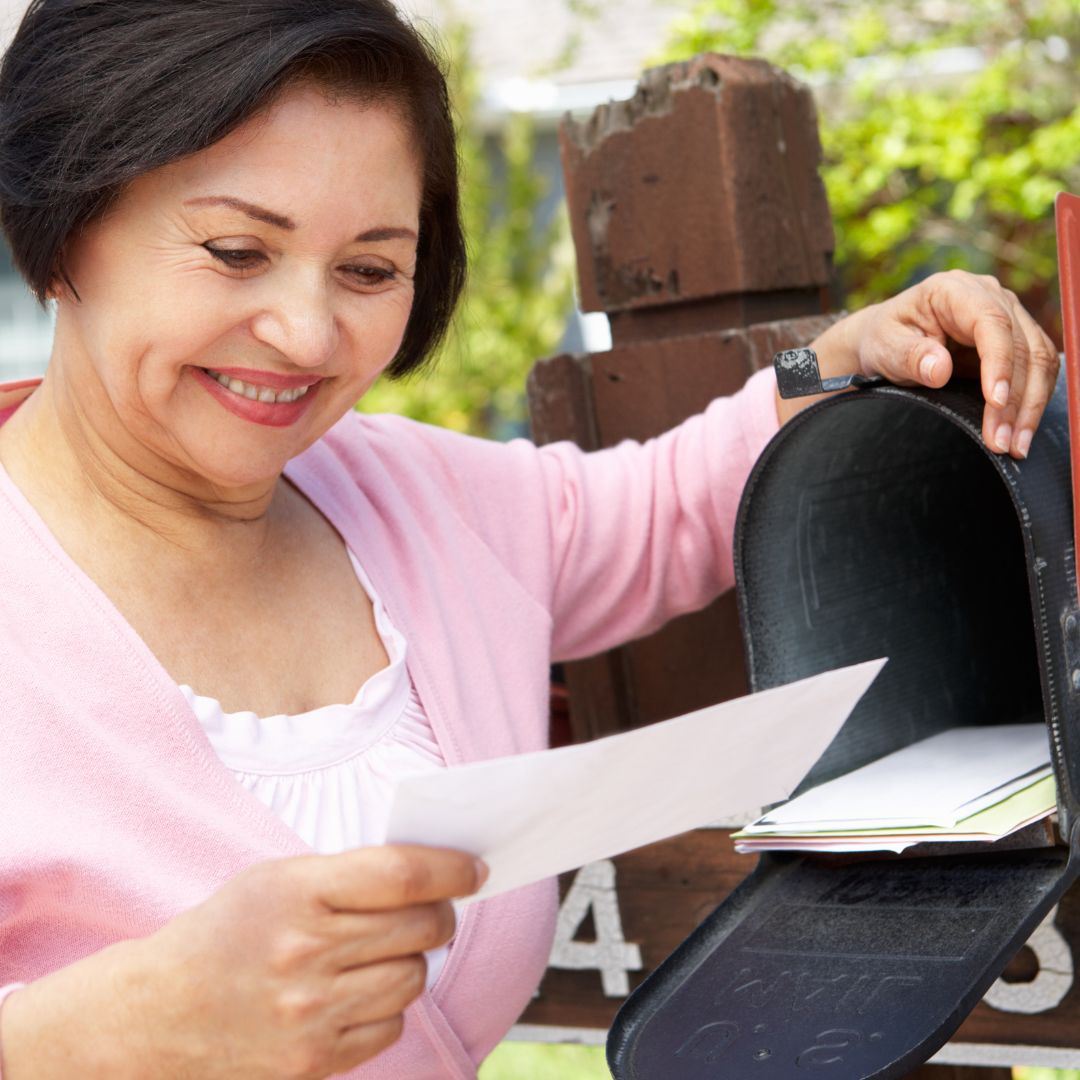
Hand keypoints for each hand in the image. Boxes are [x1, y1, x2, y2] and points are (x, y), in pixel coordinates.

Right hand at [120, 846, 482, 1078]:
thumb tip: (433, 877)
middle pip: (422, 927)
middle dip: (441, 914)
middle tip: (433, 910)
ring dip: (414, 961)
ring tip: (384, 953)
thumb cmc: (228, 931)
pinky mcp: (314, 1059)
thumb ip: (349, 874)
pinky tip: (360, 992)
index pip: (402, 875)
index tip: (474, 868)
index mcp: (298, 891)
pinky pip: (391, 1026)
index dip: (452, 868)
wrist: (158, 1014)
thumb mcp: (277, 879)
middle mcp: (307, 951)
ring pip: (414, 977)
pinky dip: (389, 1007)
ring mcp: (312, 1011)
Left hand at [798, 270, 1059, 458]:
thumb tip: (940, 369)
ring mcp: (1009, 316)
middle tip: (1001, 442)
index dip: (999, 363)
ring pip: (1039, 360)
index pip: (992, 322)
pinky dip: (1032, 403)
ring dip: (1030, 407)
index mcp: (955, 291)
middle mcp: (990, 296)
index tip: (995, 402)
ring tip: (1015, 446)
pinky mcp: (1016, 340)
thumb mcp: (886, 347)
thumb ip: (910, 357)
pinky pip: (1037, 371)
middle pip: (1022, 345)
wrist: (887, 340)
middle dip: (1016, 399)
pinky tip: (1020, 433)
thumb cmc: (884, 340)